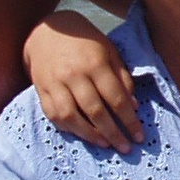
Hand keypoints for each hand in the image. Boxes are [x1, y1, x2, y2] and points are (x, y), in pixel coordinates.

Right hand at [26, 11, 142, 152]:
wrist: (47, 31)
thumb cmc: (85, 42)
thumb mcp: (109, 51)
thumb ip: (122, 78)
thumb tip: (134, 106)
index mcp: (95, 63)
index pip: (115, 98)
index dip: (129, 119)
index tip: (139, 136)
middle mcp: (74, 75)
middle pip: (95, 111)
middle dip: (113, 133)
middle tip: (126, 148)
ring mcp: (55, 84)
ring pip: (72, 117)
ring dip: (90, 135)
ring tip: (106, 145)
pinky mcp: (41, 90)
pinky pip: (54, 115)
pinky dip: (69, 129)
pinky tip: (82, 135)